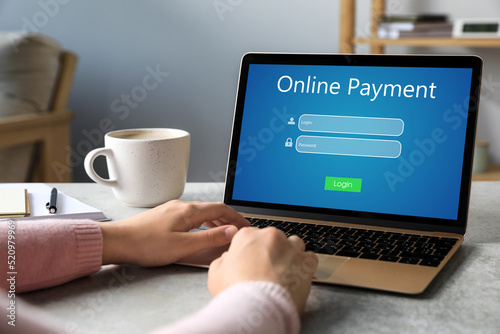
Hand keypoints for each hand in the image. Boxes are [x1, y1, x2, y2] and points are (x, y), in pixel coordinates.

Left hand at [98, 200, 249, 265]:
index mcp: (188, 211)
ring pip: (201, 211)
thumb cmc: (146, 245)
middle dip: (228, 218)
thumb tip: (231, 232)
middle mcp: (181, 206)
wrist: (118, 241)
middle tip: (238, 230)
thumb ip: (209, 238)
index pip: (221, 209)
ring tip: (224, 231)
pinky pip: (190, 215)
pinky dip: (202, 221)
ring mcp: (171, 209)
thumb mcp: (183, 246)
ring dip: (215, 220)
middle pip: (212, 208)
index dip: (236, 217)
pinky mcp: (164, 215)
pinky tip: (200, 231)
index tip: (246, 226)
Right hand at [208, 227, 317, 313]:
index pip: (251, 236)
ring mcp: (290, 247)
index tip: (252, 262)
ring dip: (290, 254)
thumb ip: (222, 261)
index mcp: (247, 235)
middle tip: (266, 271)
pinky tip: (297, 276)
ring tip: (283, 272)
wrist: (258, 308)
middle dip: (271, 252)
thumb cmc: (237, 293)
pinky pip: (310, 257)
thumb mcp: (216, 275)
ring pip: (293, 244)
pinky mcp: (306, 262)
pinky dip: (305, 265)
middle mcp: (270, 236)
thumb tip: (227, 259)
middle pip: (273, 239)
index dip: (251, 251)